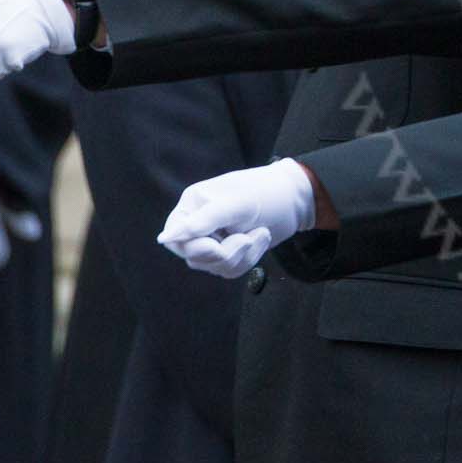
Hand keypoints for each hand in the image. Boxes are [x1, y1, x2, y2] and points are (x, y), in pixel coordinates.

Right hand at [158, 159, 314, 278]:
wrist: (297, 199)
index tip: (217, 244)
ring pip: (214, 266)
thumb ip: (201, 221)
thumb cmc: (266, 193)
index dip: (196, 247)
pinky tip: (261, 238)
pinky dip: (249, 259)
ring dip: (242, 255)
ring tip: (259, 232)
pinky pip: (230, 270)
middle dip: (226, 252)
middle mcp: (197, 224)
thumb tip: (165, 238)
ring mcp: (213, 240)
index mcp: (192, 205)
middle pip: (195, 257)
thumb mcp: (236, 205)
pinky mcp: (229, 252)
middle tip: (246, 238)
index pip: (176, 238)